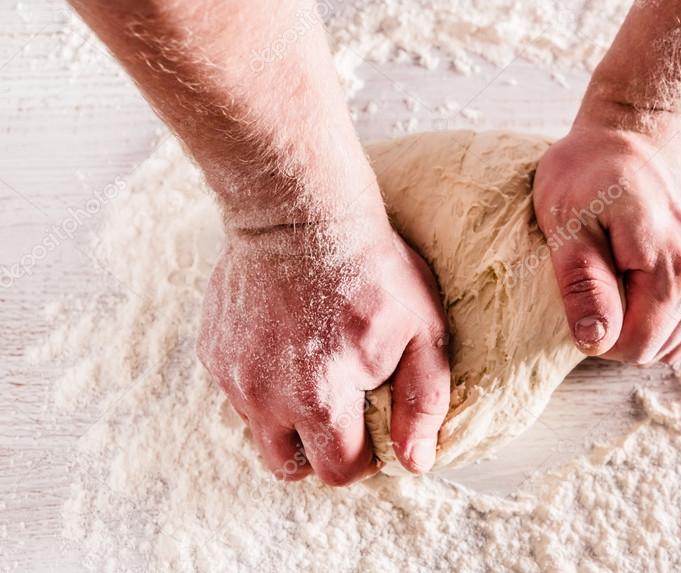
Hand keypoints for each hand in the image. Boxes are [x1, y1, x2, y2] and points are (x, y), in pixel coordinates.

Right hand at [198, 217, 449, 484]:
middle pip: (289, 466)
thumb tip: (415, 461)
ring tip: (317, 371)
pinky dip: (264, 384)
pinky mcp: (213, 351)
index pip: (338, 471)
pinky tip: (289, 344)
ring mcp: (233, 374)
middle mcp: (265, 395)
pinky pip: (238, 392)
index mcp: (319, 397)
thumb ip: (422, 401)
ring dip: (289, 419)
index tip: (375, 429)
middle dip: (320, 451)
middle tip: (345, 412)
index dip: (364, 458)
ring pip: (260, 430)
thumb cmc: (371, 268)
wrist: (299, 209)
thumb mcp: (421, 331)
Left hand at [533, 112, 680, 364]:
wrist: (643, 125)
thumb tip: (595, 341)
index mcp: (672, 265)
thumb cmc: (593, 169)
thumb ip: (582, 285)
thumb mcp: (566, 223)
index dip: (602, 337)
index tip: (584, 301)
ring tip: (622, 277)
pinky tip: (649, 283)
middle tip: (599, 283)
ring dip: (649, 322)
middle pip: (662, 347)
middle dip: (624, 330)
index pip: (638, 347)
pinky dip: (674, 313)